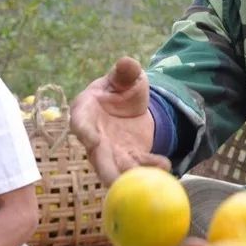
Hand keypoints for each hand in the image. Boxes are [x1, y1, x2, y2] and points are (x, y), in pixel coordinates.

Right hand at [70, 56, 170, 184]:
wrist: (132, 106)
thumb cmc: (121, 88)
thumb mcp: (127, 77)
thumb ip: (126, 72)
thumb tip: (127, 62)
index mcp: (86, 110)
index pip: (80, 122)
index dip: (84, 132)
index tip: (92, 140)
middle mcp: (94, 136)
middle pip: (96, 156)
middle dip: (105, 169)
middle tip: (113, 181)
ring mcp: (110, 150)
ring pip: (116, 168)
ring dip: (128, 177)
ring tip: (144, 182)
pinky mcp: (128, 158)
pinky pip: (137, 166)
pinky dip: (149, 168)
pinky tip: (165, 166)